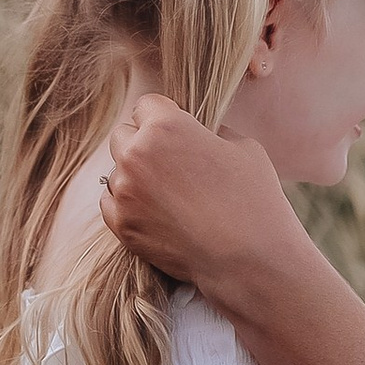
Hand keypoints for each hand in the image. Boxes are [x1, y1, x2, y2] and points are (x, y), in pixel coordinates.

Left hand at [101, 96, 294, 291]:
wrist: (248, 259)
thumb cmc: (253, 199)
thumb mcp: (242, 147)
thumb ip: (209, 132)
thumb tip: (195, 133)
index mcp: (165, 126)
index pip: (146, 105)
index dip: (163, 117)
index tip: (176, 133)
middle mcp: (136, 155)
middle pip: (123, 135)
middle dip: (142, 144)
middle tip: (170, 164)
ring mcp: (125, 191)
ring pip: (116, 171)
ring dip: (135, 177)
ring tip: (169, 195)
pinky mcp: (121, 224)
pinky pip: (111, 202)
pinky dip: (128, 204)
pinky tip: (157, 213)